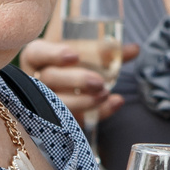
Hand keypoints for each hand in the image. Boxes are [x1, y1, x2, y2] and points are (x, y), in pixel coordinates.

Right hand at [22, 36, 139, 121]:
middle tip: (99, 82)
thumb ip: (107, 51)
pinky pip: (75, 120)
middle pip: (49, 80)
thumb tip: (134, 49)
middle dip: (75, 81)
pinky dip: (99, 112)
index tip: (74, 55)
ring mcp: (44, 103)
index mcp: (37, 57)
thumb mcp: (86, 53)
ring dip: (83, 100)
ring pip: (57, 104)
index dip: (53, 54)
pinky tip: (115, 103)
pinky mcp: (59, 120)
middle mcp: (35, 80)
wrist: (69, 86)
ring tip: (105, 94)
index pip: (36, 53)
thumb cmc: (73, 64)